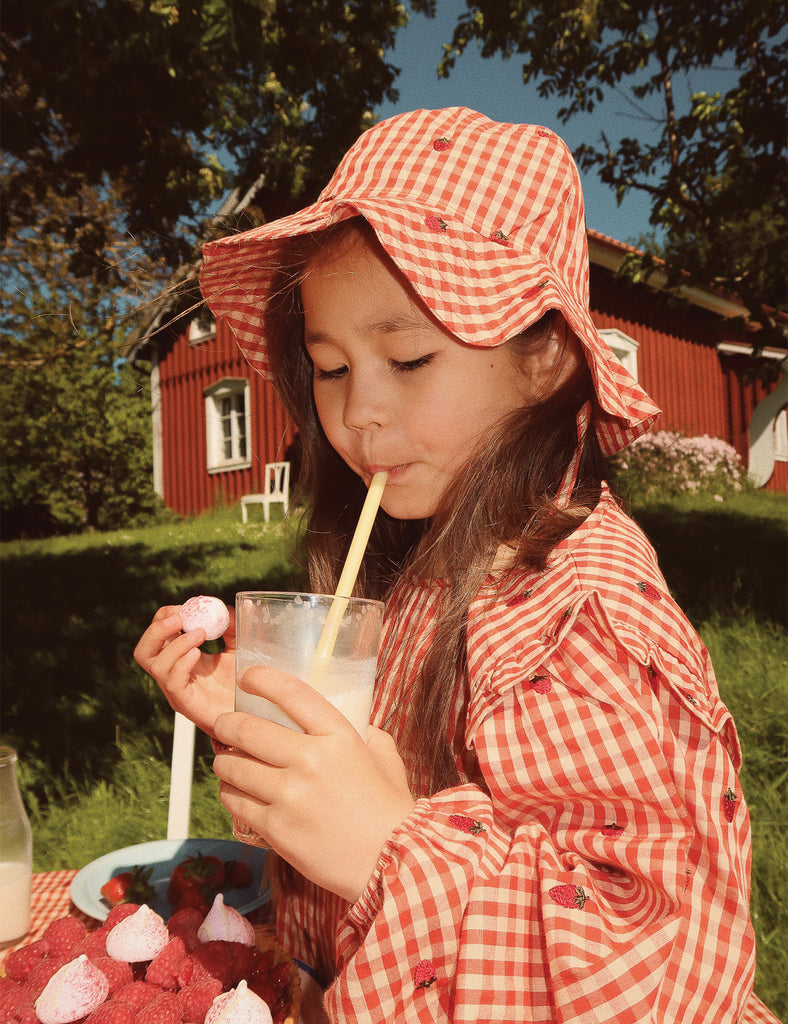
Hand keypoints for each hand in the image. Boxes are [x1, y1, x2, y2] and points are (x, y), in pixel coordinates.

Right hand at [133, 604, 234, 735]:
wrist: (251, 714)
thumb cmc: (240, 683)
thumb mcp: (235, 648)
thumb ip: (229, 628)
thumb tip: (223, 608)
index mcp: (179, 658)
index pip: (158, 635)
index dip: (164, 617)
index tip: (183, 607)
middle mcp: (172, 674)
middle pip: (144, 651)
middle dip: (156, 630)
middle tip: (179, 618)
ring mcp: (176, 690)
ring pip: (156, 665)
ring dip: (176, 644)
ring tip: (200, 634)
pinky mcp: (185, 703)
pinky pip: (172, 682)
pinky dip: (181, 663)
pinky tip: (198, 655)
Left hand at [212, 666, 415, 902]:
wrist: (390, 862)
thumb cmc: (389, 808)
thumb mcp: (383, 755)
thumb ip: (364, 731)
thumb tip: (351, 716)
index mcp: (338, 735)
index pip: (290, 692)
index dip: (260, 678)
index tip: (247, 677)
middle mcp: (309, 759)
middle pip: (246, 729)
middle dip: (226, 724)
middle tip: (223, 724)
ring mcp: (289, 795)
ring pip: (233, 767)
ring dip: (224, 761)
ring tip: (227, 761)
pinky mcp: (275, 828)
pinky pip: (235, 801)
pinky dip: (230, 792)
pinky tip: (236, 791)